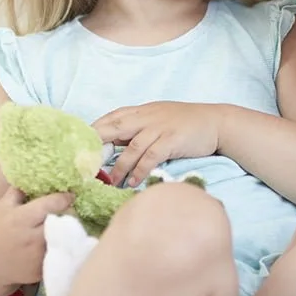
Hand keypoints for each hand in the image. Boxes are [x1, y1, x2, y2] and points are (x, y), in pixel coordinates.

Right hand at [0, 188, 75, 295]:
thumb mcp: (3, 206)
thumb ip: (19, 190)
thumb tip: (38, 174)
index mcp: (21, 219)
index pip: (53, 204)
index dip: (64, 197)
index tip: (69, 194)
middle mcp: (32, 238)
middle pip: (65, 221)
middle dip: (69, 213)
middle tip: (68, 210)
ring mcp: (38, 256)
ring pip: (66, 238)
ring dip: (68, 231)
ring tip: (65, 225)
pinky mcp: (43, 270)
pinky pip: (61, 254)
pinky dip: (63, 247)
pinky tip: (59, 242)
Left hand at [93, 102, 225, 187]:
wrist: (215, 122)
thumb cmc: (185, 123)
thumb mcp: (158, 119)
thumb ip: (137, 128)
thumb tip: (113, 144)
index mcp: (141, 111)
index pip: (111, 118)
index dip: (94, 131)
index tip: (80, 146)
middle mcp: (147, 117)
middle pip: (114, 128)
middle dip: (97, 146)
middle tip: (85, 165)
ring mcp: (159, 128)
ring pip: (131, 148)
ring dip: (119, 167)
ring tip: (111, 183)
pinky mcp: (172, 140)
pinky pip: (151, 157)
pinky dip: (140, 170)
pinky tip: (134, 182)